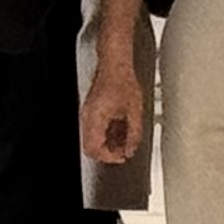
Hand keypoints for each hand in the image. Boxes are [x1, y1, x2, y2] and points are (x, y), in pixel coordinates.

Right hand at [83, 48, 149, 170]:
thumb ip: (134, 134)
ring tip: (124, 140)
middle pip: (90, 147)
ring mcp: (88, 114)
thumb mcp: (135, 111)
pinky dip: (106, 134)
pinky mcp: (91, 110)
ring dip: (107, 143)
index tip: (122, 157)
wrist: (115, 65)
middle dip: (107, 153)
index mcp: (96, 118)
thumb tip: (131, 149)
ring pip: (92, 139)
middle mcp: (88, 117)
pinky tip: (119, 129)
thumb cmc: (123, 81)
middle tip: (123, 151)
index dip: (109, 158)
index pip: (95, 148)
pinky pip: (94, 129)